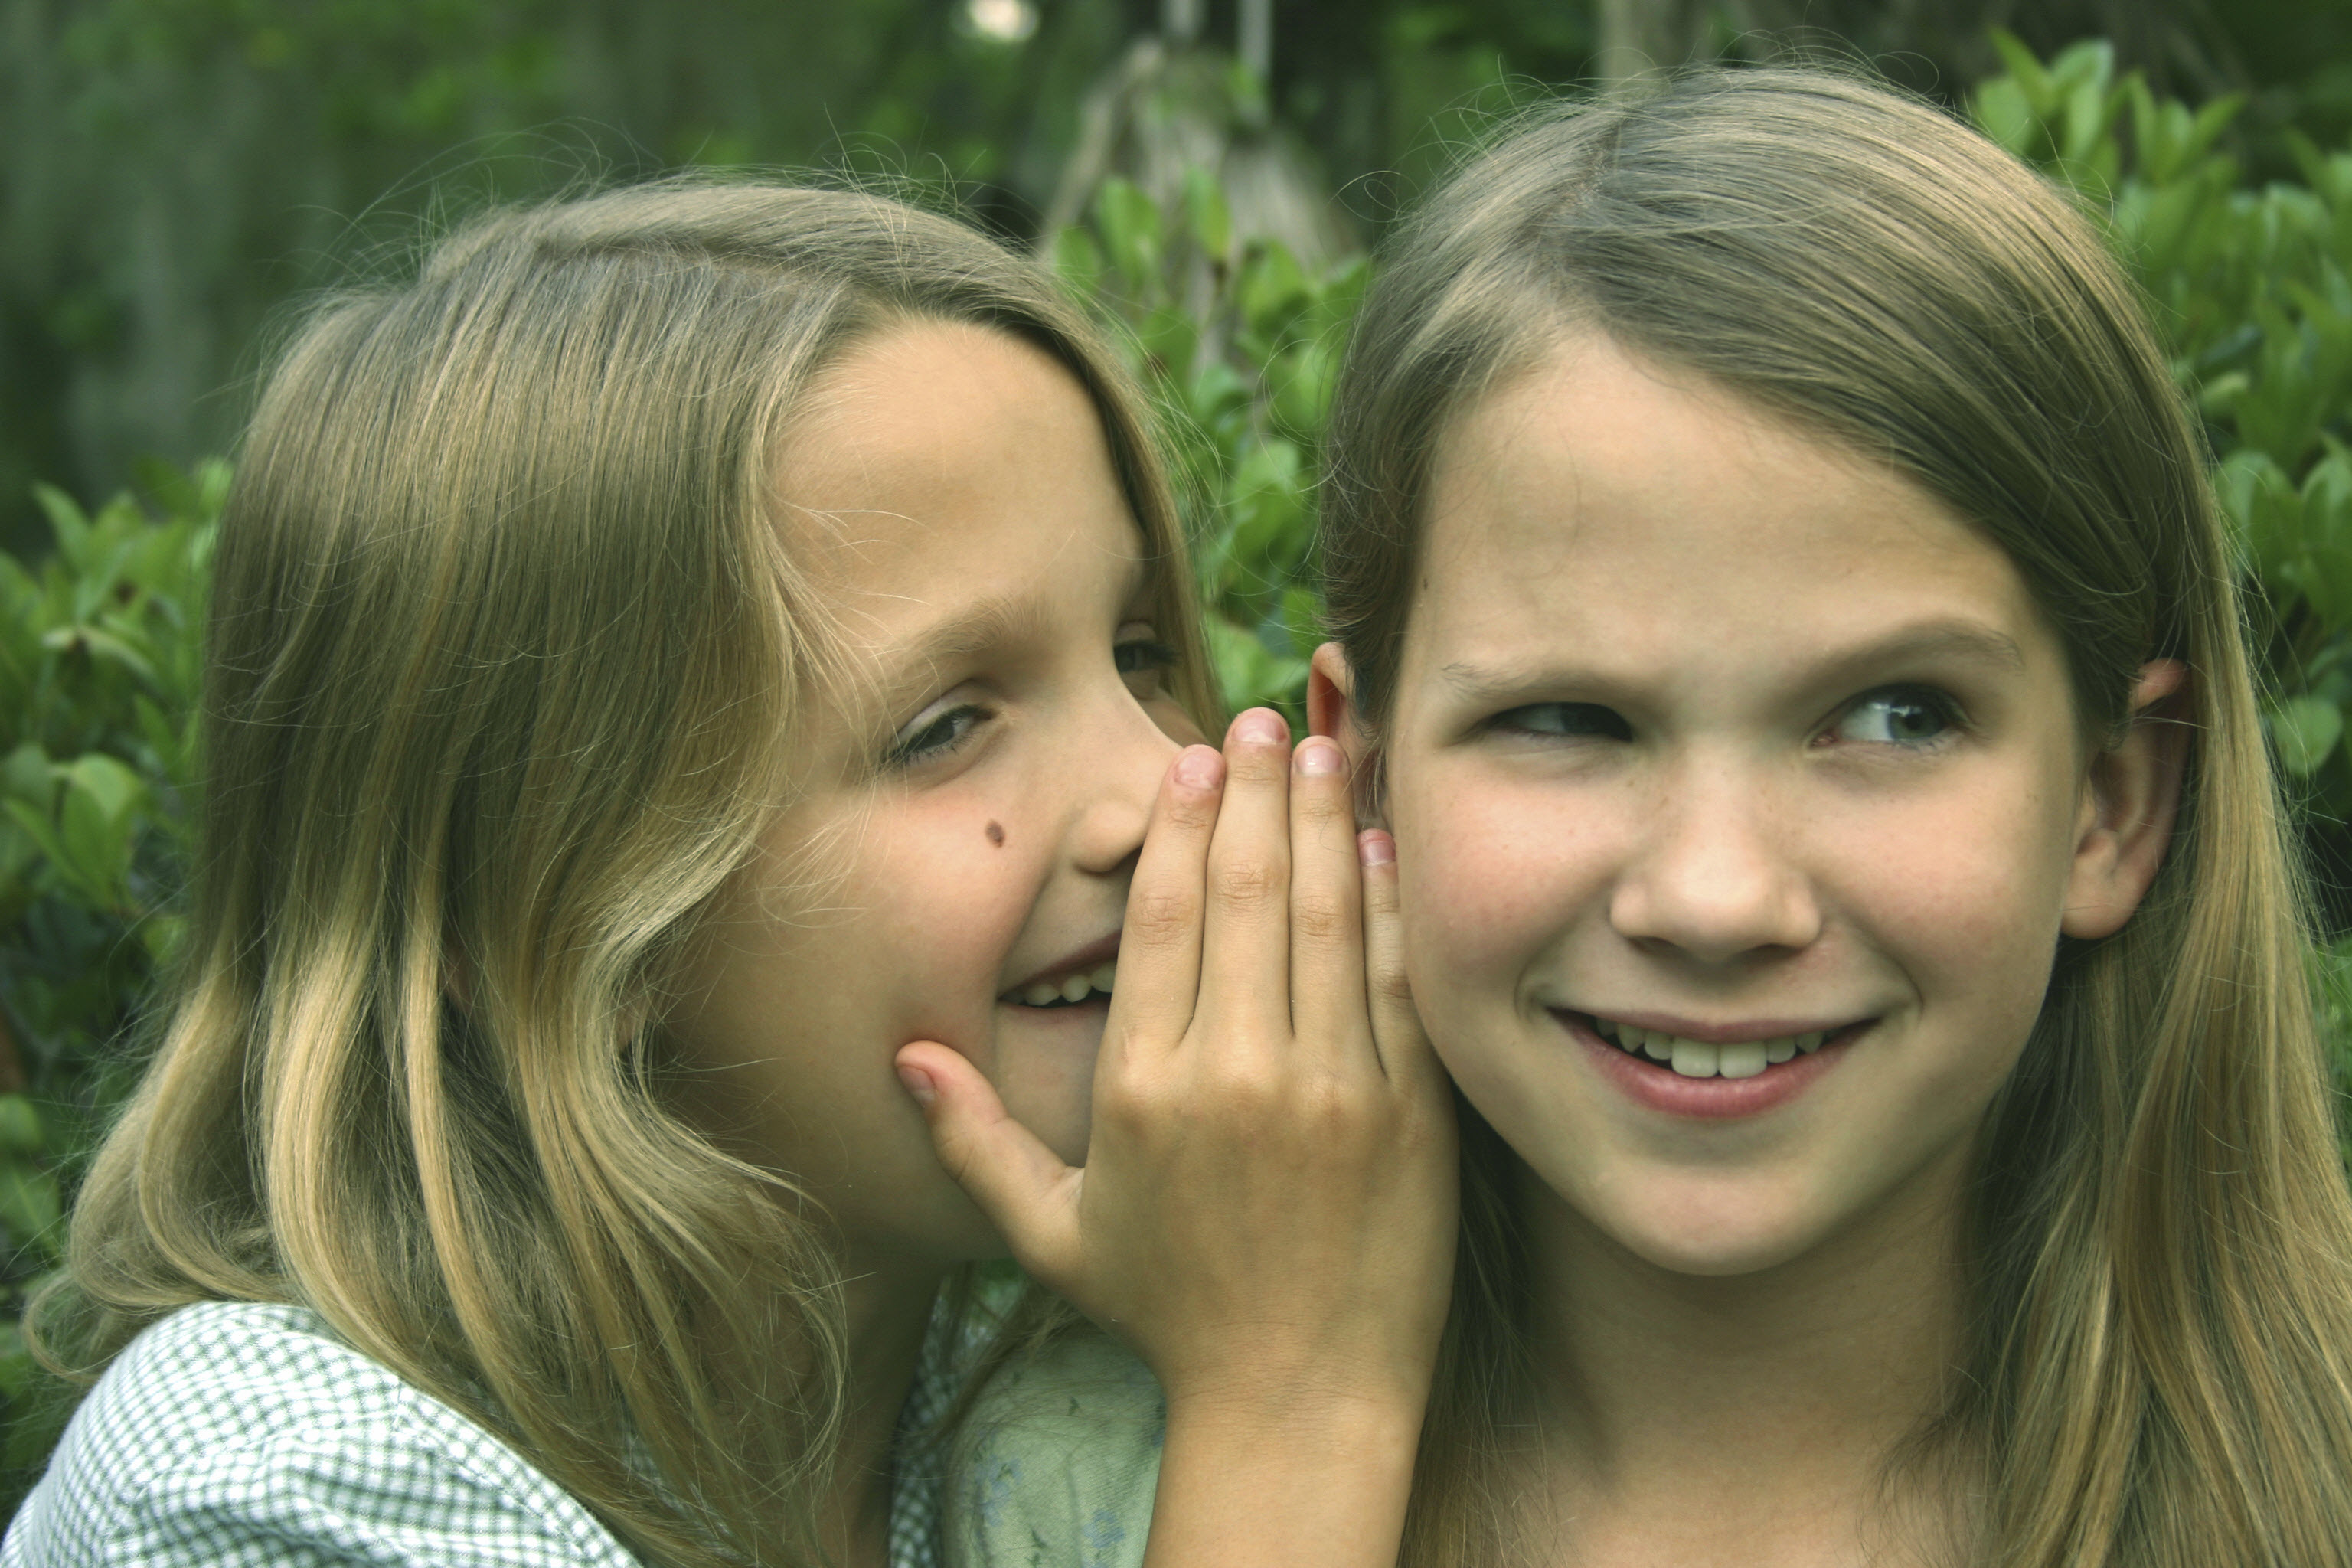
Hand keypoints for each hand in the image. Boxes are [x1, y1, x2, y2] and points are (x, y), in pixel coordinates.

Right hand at [896, 705, 1456, 1418]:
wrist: (1299, 1397)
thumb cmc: (1168, 1314)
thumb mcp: (1051, 1236)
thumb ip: (975, 1141)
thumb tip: (907, 1060)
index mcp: (1142, 1089)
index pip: (1165, 916)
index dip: (1181, 822)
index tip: (1192, 758)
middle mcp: (1234, 1073)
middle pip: (1247, 892)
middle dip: (1253, 790)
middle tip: (1259, 720)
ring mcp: (1331, 1087)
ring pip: (1325, 916)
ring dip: (1322, 817)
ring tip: (1320, 743)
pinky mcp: (1408, 1110)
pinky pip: (1395, 978)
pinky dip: (1387, 900)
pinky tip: (1380, 838)